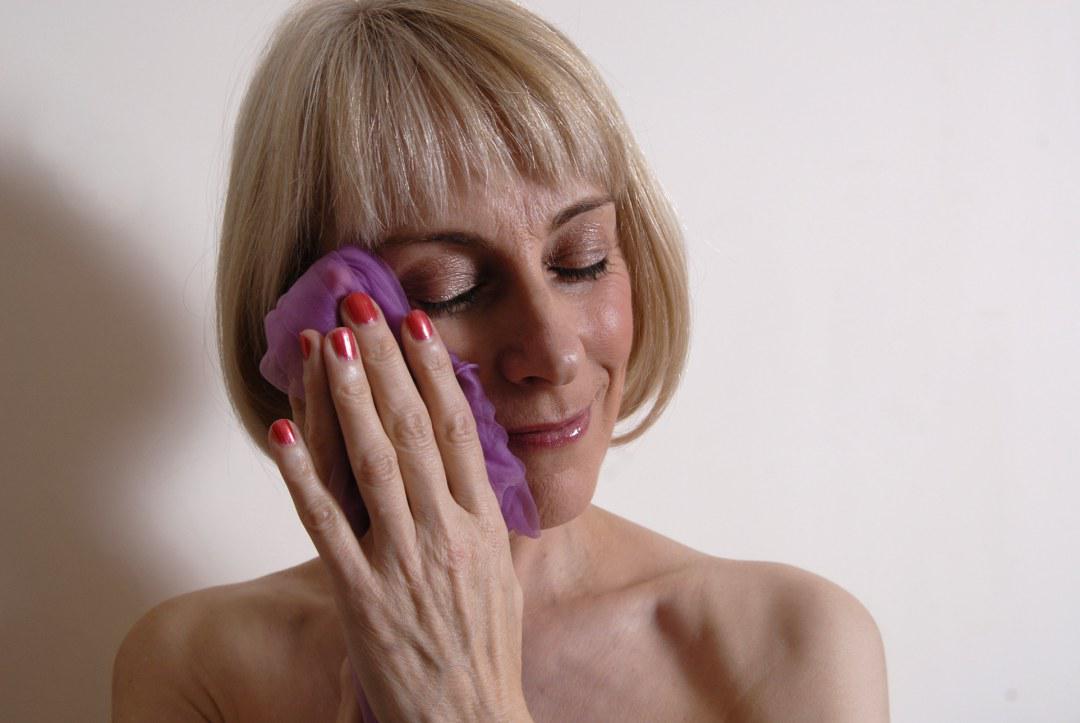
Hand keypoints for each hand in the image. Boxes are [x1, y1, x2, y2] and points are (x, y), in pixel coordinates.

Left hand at [267, 292, 531, 721]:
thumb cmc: (484, 650)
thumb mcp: (500, 574)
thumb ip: (486, 516)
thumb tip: (474, 466)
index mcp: (482, 525)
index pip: (456, 431)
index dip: (433, 373)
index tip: (415, 327)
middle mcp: (444, 533)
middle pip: (411, 430)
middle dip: (384, 362)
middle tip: (362, 306)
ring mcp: (400, 562)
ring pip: (371, 463)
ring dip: (348, 397)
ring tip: (329, 342)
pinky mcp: (360, 596)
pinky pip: (325, 526)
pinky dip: (302, 476)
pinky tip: (283, 431)